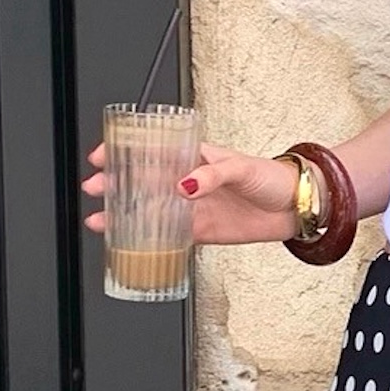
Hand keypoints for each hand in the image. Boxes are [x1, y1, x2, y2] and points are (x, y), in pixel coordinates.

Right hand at [81, 140, 309, 244]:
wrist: (294, 207)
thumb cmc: (272, 177)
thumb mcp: (241, 167)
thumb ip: (212, 175)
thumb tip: (184, 186)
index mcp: (195, 156)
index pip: (153, 149)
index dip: (125, 150)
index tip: (102, 155)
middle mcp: (189, 181)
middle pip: (143, 180)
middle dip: (115, 183)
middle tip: (94, 187)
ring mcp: (192, 206)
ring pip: (150, 209)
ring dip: (124, 213)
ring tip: (100, 218)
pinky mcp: (201, 230)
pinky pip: (169, 235)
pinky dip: (148, 239)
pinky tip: (128, 241)